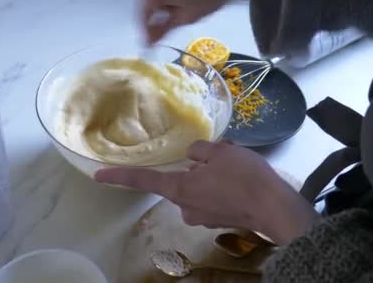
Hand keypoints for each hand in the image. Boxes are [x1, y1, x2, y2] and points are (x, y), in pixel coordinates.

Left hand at [95, 140, 318, 244]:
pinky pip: (213, 197)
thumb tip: (194, 156)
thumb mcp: (220, 151)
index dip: (119, 176)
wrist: (275, 208)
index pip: (143, 179)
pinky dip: (222, 187)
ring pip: (199, 188)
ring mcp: (202, 217)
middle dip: (196, 168)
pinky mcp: (218, 220)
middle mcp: (185, 207)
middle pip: (181, 181)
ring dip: (211, 176)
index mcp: (180, 188)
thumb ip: (200, 151)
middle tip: (220, 156)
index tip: (97, 175)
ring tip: (236, 166)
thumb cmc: (245, 177)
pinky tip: (240, 180)